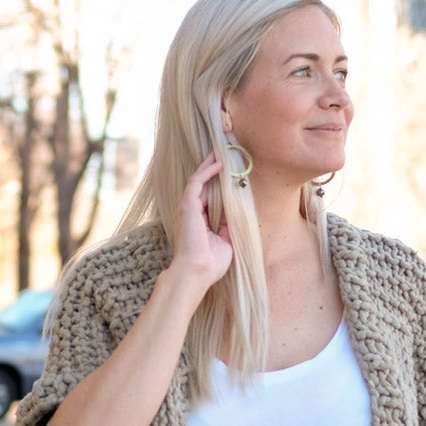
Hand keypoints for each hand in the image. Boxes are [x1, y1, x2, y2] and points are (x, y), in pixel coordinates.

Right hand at [169, 153, 234, 291]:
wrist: (196, 272)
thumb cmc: (210, 264)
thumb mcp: (226, 241)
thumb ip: (229, 225)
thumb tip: (238, 211)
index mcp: (198, 222)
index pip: (210, 198)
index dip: (220, 186)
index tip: (231, 175)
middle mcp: (190, 213)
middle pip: (203, 186)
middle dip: (212, 170)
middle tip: (225, 155)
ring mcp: (187, 209)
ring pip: (198, 181)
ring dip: (209, 166)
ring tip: (221, 153)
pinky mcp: (187, 206)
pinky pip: (196, 182)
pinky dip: (207, 171)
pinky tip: (219, 163)